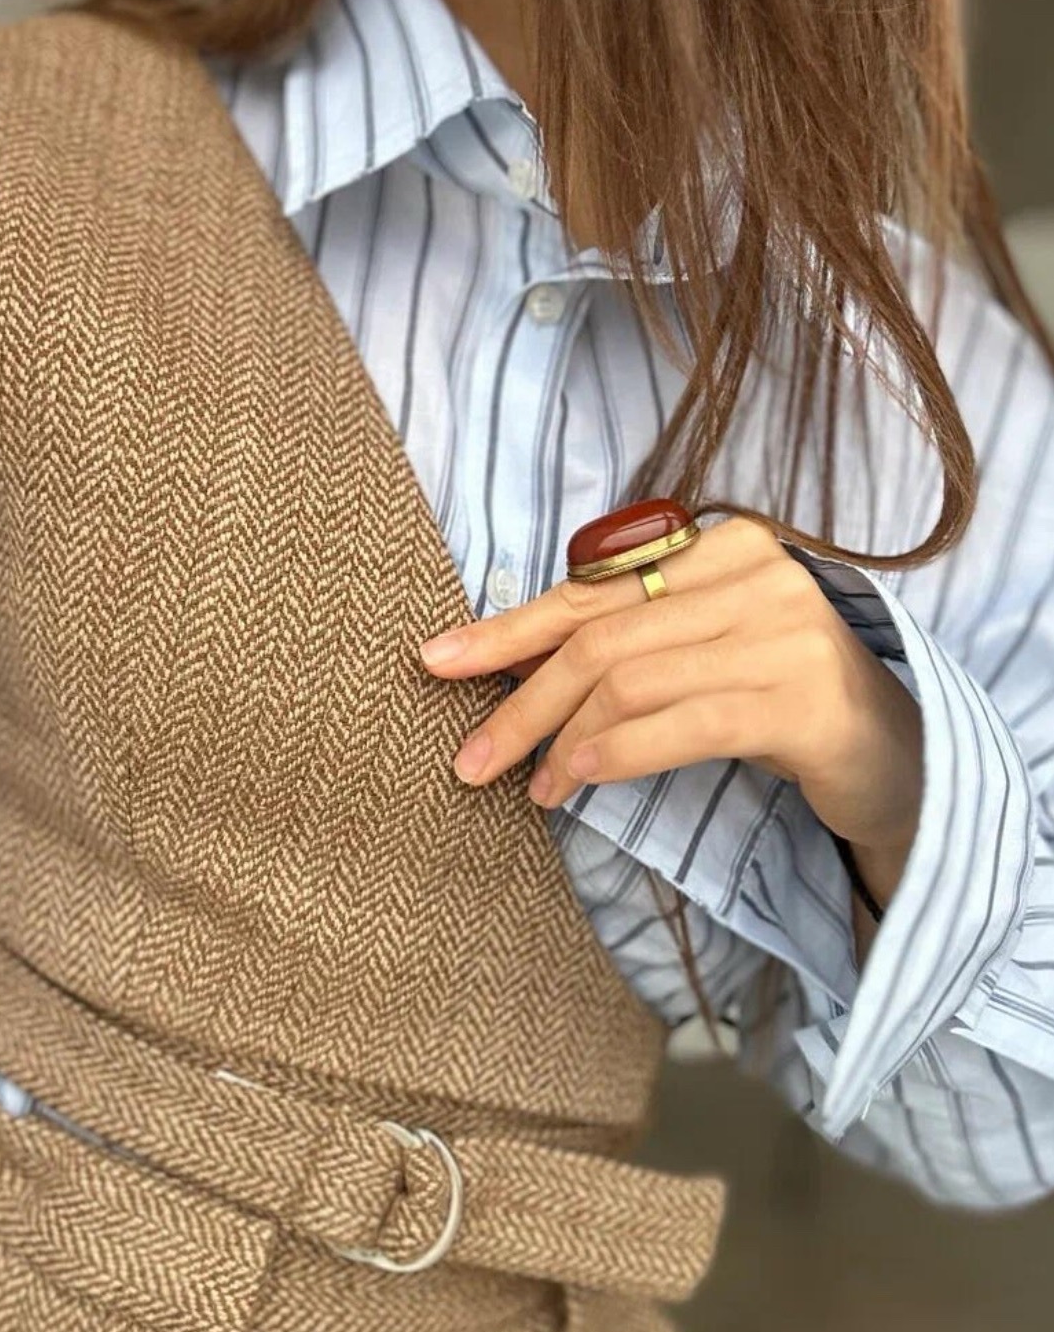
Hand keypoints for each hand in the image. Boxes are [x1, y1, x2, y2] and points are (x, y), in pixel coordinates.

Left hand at [419, 516, 923, 907]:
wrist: (896, 754)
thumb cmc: (777, 697)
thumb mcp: (698, 650)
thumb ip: (626, 637)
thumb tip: (503, 662)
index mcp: (724, 544)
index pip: (591, 591)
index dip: (508, 629)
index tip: (436, 662)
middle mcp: (757, 574)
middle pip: (602, 638)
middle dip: (521, 700)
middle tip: (469, 758)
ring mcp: (784, 633)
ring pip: (631, 681)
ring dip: (562, 741)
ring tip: (530, 787)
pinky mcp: (802, 700)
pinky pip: (683, 723)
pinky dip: (617, 754)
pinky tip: (577, 781)